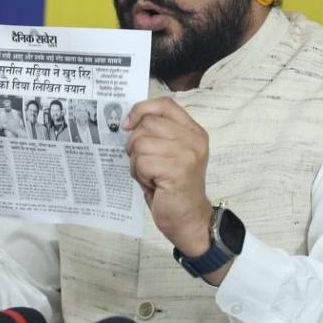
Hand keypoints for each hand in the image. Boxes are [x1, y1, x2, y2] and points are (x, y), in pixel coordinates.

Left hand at [124, 98, 212, 255]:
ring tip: (151, 176)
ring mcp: (187, 154)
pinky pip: (142, 163)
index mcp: (194, 131)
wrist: (189, 218)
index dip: (141, 110)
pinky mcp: (177, 170)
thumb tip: (129, 122)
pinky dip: (141, 175)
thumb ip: (158, 134)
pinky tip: (153, 184)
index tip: (127, 125)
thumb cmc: (174, 187)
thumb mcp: (170, 153)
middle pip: (148, 123)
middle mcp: (194, 139)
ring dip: (137, 163)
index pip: (164, 104)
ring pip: (141, 144)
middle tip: (145, 163)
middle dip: (136, 144)